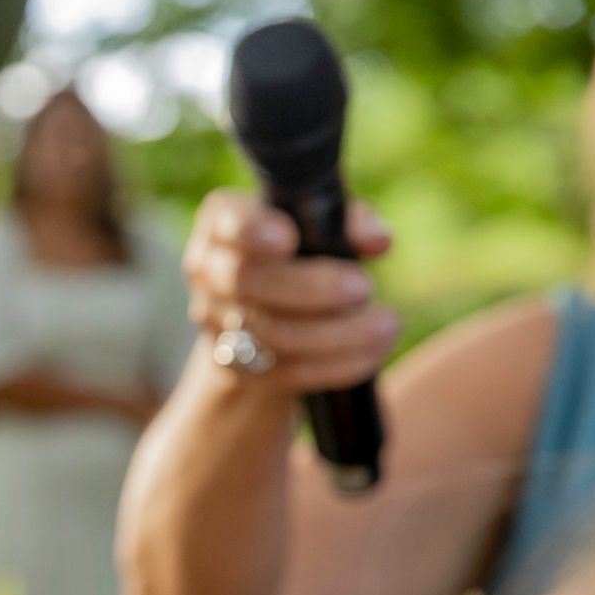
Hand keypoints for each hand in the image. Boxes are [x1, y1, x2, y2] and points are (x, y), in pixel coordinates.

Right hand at [183, 188, 401, 392]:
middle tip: (364, 287)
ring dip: (337, 333)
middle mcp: (208, 273)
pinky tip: (373, 352)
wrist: (266, 317)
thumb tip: (378, 240)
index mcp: (223, 226)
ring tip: (386, 324)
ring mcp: (216, 324)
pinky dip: (338, 364)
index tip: (288, 239)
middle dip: (310, 288)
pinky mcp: (237, 369)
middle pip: (246, 281)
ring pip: (269, 334)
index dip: (253, 231)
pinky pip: (287, 372)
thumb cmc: (302, 256)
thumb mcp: (325, 227)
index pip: (228, 223)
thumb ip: (349, 223)